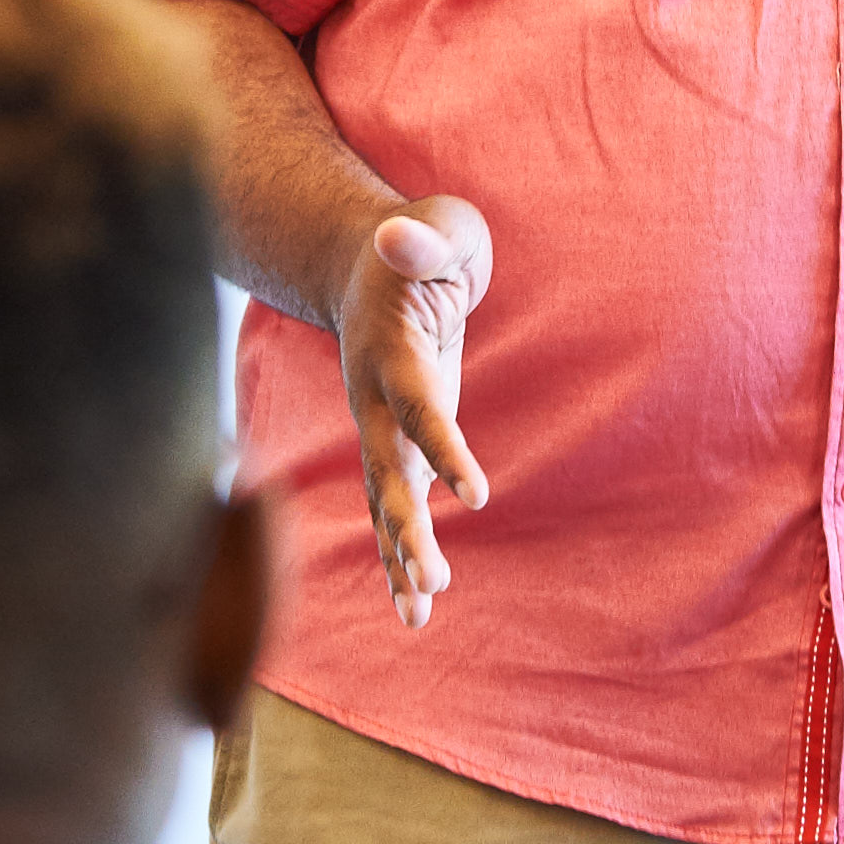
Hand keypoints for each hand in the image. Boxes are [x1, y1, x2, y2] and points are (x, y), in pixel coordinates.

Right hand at [335, 199, 492, 629]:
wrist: (366, 268)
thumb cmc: (421, 243)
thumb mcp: (437, 226)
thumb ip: (423, 238)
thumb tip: (396, 239)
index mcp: (391, 349)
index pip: (419, 405)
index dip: (444, 448)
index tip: (477, 496)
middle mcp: (373, 398)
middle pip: (387, 470)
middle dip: (407, 527)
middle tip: (434, 580)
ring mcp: (376, 426)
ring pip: (382, 501)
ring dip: (400, 557)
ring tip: (419, 617)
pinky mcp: (390, 445)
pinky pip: (389, 507)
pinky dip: (399, 556)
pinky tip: (416, 606)